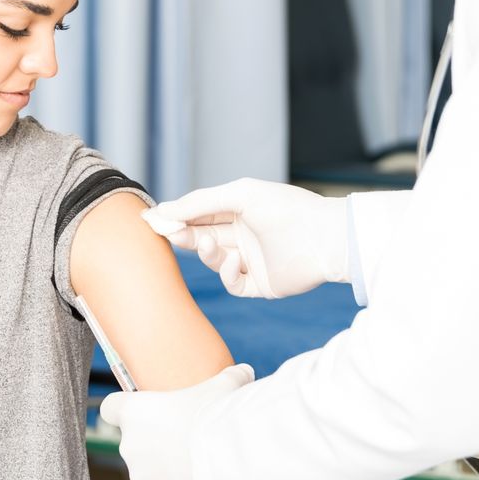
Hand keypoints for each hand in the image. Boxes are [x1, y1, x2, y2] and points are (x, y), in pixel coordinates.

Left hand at [98, 364, 252, 479]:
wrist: (229, 456)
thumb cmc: (219, 414)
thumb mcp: (224, 385)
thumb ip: (229, 376)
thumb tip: (243, 372)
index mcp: (133, 412)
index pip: (111, 408)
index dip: (124, 409)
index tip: (143, 411)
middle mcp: (129, 445)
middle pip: (134, 442)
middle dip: (155, 442)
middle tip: (186, 439)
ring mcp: (141, 476)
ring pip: (148, 471)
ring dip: (165, 468)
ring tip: (196, 464)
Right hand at [142, 179, 348, 298]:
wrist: (326, 238)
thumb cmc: (286, 208)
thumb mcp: (239, 195)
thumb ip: (199, 202)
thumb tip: (161, 211)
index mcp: (240, 210)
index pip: (200, 214)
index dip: (177, 216)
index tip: (152, 219)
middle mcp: (244, 235)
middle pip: (202, 237)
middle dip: (184, 235)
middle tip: (168, 233)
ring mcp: (252, 260)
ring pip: (214, 261)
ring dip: (206, 253)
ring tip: (207, 245)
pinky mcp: (260, 284)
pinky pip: (232, 283)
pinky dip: (228, 274)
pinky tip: (236, 262)